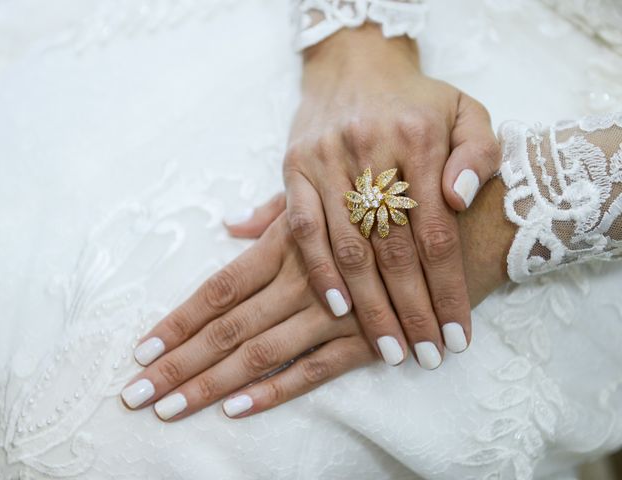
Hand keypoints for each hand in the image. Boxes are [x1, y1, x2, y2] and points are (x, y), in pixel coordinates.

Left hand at [120, 179, 513, 420]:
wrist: (480, 210)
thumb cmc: (401, 200)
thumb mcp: (339, 189)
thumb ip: (279, 211)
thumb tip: (231, 224)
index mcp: (291, 241)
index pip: (220, 285)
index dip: (179, 318)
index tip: (141, 349)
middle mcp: (304, 276)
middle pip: (228, 326)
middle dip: (180, 363)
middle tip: (135, 396)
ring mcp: (338, 309)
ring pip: (262, 350)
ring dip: (214, 384)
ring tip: (170, 410)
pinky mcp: (374, 334)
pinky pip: (320, 367)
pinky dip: (279, 389)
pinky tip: (242, 409)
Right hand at [280, 24, 500, 367]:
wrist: (355, 63)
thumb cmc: (415, 99)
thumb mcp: (465, 111)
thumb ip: (478, 153)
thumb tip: (460, 198)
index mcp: (420, 137)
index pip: (437, 233)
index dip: (448, 290)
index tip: (458, 336)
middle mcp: (371, 150)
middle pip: (395, 249)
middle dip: (412, 310)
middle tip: (426, 355)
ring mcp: (328, 161)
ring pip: (350, 247)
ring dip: (369, 304)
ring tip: (390, 347)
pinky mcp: (294, 169)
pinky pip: (301, 229)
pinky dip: (319, 271)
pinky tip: (338, 307)